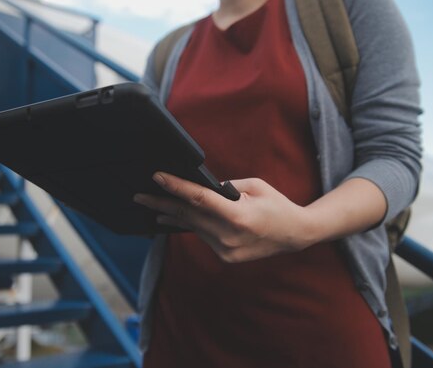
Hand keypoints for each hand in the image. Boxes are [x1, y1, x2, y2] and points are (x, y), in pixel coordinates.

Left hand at [133, 172, 319, 262]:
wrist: (294, 235)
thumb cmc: (276, 204)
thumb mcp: (255, 186)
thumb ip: (226, 187)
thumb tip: (202, 187)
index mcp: (238, 215)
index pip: (199, 199)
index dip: (175, 187)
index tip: (157, 177)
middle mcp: (228, 235)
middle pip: (188, 215)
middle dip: (161, 204)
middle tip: (139, 195)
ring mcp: (225, 249)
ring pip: (192, 226)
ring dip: (171, 215)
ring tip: (151, 206)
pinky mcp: (225, 256)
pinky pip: (202, 235)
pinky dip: (189, 225)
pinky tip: (173, 219)